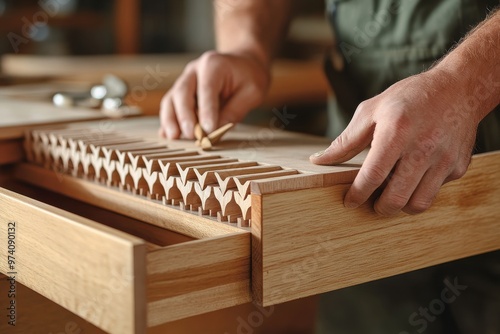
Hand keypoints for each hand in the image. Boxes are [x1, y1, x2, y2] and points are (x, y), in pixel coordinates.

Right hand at [159, 51, 269, 138]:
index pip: (207, 89)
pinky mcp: (181, 92)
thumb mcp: (253, 92)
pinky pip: (170, 106)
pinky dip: (168, 120)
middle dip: (184, 115)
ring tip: (174, 137)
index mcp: (213, 65)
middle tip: (191, 135)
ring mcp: (185, 80)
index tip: (208, 130)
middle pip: (182, 92)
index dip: (206, 111)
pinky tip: (167, 135)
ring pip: (171, 99)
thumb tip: (217, 131)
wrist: (243, 64)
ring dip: (170, 119)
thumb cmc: (249, 77)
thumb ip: (236, 110)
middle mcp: (194, 70)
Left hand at [310, 70, 477, 214]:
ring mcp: (443, 160)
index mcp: (397, 132)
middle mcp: (423, 148)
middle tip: (371, 204)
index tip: (350, 202)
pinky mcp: (458, 167)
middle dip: (379, 208)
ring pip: (418, 204)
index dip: (358, 194)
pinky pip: (435, 191)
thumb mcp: (371, 111)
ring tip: (391, 196)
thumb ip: (346, 141)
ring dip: (400, 206)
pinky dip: (420, 192)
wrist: (459, 89)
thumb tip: (319, 160)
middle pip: (396, 198)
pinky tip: (413, 178)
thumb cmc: (410, 97)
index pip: (373, 176)